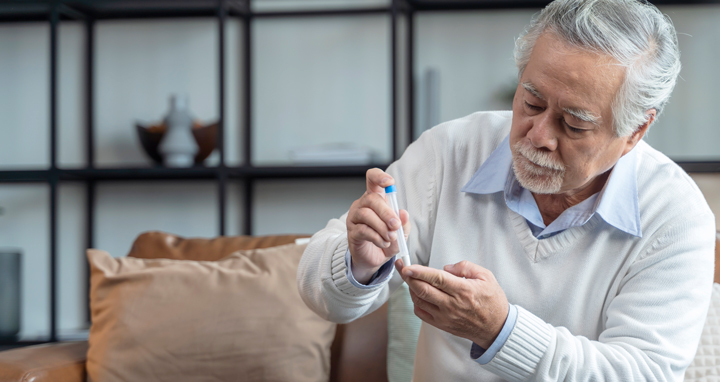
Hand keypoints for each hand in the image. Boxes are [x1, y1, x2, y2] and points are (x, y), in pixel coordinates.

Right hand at [347, 168, 411, 283]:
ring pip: (366, 214)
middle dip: (386, 212)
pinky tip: (383, 243)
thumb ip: (403, 223)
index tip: (389, 182)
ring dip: (382, 227)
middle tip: (395, 225)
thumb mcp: (400, 232)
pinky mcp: (352, 232)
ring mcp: (355, 217)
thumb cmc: (386, 239)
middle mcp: (363, 204)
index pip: (372, 179)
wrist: (374, 259)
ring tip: (391, 237)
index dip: (379, 176)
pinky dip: (376, 237)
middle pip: (371, 199)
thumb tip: (404, 214)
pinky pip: (363, 230)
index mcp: (375, 198)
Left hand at [395, 260, 508, 348]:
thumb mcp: (486, 277)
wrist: (496, 328)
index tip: (407, 266)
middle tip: (401, 266)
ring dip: (411, 288)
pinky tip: (417, 293)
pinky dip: (415, 301)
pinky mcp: (441, 324)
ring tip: (410, 277)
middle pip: (423, 290)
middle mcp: (452, 305)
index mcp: (463, 291)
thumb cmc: (492, 301)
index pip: (437, 279)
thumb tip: (446, 267)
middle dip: (408, 276)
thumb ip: (466, 267)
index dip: (419, 272)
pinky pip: (421, 313)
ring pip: (419, 300)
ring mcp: (445, 316)